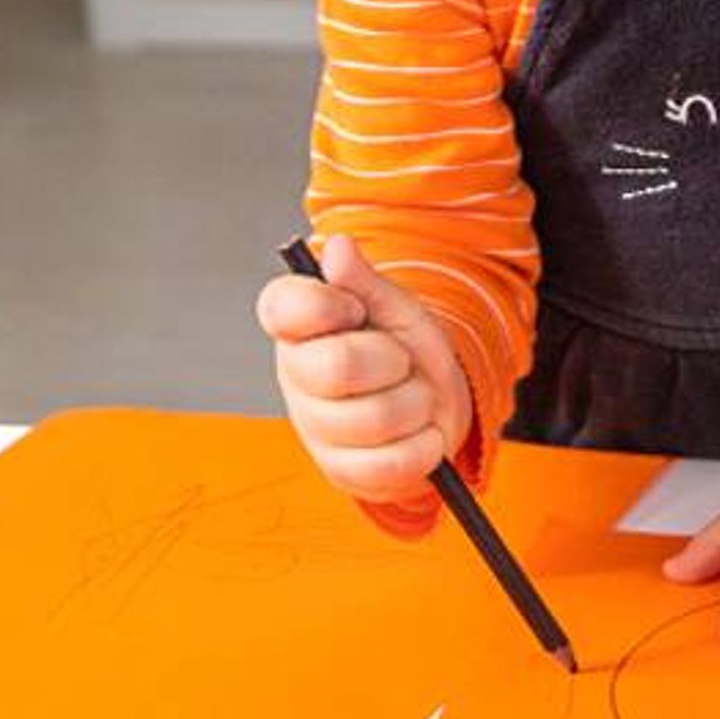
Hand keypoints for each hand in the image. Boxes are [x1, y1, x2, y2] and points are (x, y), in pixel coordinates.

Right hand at [258, 235, 471, 510]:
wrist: (435, 406)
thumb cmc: (404, 352)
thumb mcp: (394, 309)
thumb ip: (364, 282)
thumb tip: (336, 247)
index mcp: (298, 328)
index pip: (284, 307)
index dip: (328, 306)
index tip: (355, 310)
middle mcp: (296, 378)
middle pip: (339, 366)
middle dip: (392, 360)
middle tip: (400, 361)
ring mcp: (315, 429)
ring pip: (375, 418)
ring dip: (416, 404)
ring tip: (413, 397)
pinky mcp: (341, 471)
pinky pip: (388, 463)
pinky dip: (422, 447)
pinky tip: (421, 433)